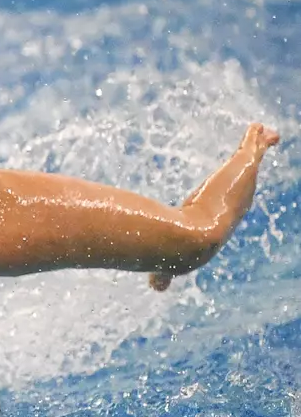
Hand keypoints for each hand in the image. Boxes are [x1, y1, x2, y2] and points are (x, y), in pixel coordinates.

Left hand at [149, 122, 278, 290]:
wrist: (193, 241)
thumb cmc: (179, 253)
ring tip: (260, 133)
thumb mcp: (168, 266)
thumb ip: (162, 277)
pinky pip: (253, 147)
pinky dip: (256, 137)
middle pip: (245, 183)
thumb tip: (158, 289)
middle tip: (252, 158)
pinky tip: (256, 127)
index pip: (229, 208)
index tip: (231, 195)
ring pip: (251, 163)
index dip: (232, 200)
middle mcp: (237, 205)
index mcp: (220, 222)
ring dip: (255, 148)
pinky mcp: (244, 168)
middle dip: (248, 172)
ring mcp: (243, 186)